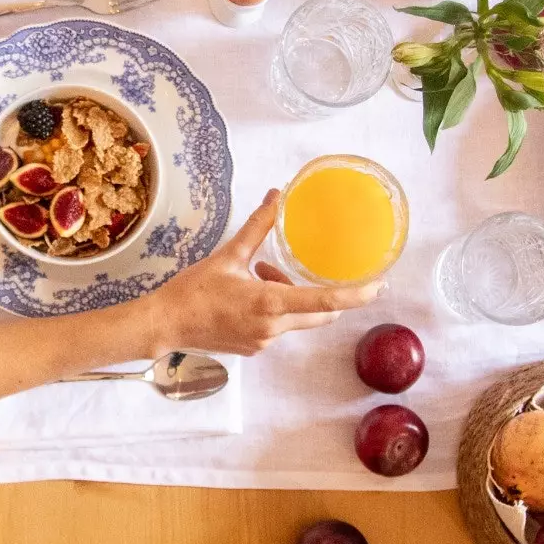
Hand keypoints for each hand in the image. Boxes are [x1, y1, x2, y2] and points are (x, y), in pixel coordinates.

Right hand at [148, 189, 381, 356]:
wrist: (165, 324)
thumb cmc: (194, 290)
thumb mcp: (228, 255)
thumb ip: (257, 227)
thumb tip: (275, 195)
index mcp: (270, 303)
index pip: (326, 302)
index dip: (356, 295)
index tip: (378, 286)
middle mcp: (273, 327)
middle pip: (320, 314)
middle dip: (323, 293)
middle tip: (318, 271)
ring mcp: (264, 341)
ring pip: (297, 318)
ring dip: (292, 296)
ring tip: (262, 273)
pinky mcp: (255, 347)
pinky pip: (279, 326)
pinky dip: (276, 307)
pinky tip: (250, 292)